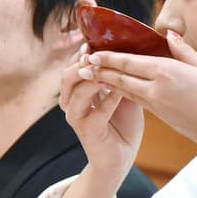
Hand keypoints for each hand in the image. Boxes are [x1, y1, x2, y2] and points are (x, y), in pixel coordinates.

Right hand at [60, 50, 143, 190]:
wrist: (121, 157)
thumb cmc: (123, 125)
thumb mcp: (125, 95)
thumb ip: (122, 78)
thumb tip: (129, 53)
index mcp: (78, 91)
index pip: (74, 66)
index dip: (82, 53)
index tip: (94, 40)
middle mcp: (72, 102)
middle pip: (67, 76)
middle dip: (81, 62)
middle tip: (95, 53)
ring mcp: (77, 117)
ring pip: (74, 92)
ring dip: (91, 78)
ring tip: (106, 70)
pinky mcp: (87, 131)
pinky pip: (95, 112)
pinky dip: (107, 100)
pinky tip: (119, 92)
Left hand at [83, 30, 196, 146]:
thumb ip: (184, 52)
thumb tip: (169, 37)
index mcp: (166, 72)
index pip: (128, 61)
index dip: (107, 56)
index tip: (91, 51)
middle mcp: (156, 89)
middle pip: (120, 77)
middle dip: (100, 70)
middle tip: (83, 62)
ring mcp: (158, 105)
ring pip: (125, 90)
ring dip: (108, 82)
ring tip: (93, 74)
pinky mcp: (162, 117)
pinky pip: (137, 100)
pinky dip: (124, 92)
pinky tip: (119, 88)